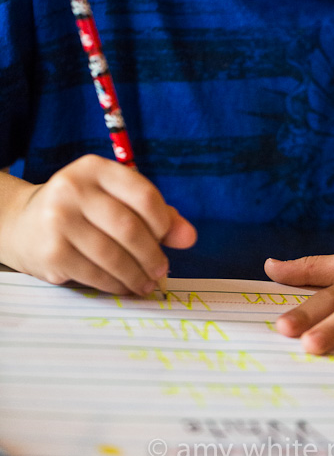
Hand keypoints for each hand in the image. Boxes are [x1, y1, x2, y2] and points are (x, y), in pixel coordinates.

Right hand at [1, 154, 195, 295]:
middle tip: (162, 270)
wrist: (23, 224)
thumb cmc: (82, 210)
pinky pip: (95, 273)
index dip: (164, 222)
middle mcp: (74, 189)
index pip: (143, 195)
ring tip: (147, 284)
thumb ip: (156, 213)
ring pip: (113, 254)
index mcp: (96, 169)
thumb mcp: (115, 199)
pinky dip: (116, 284)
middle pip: (129, 227)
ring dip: (136, 275)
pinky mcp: (51, 251)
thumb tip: (189, 237)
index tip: (170, 239)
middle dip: (152, 254)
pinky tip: (124, 286)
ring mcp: (59, 220)